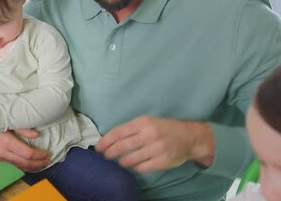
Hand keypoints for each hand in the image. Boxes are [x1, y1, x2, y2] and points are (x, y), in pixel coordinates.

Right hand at [0, 129, 49, 171]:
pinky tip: (24, 166)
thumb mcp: (7, 121)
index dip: (39, 156)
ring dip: (29, 167)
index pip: (28, 154)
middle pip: (24, 163)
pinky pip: (7, 167)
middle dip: (38, 164)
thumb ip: (22, 129)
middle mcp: (0, 153)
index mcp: (6, 142)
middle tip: (46, 161)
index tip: (47, 154)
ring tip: (39, 165)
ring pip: (16, 167)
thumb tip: (36, 135)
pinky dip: (18, 167)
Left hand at [95, 116, 214, 173]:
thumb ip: (130, 129)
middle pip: (122, 146)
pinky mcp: (163, 161)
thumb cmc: (163, 128)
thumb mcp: (147, 122)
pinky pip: (142, 167)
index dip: (106, 141)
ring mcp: (157, 148)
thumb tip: (109, 139)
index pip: (118, 132)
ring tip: (120, 161)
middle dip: (110, 152)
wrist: (190, 136)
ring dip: (122, 161)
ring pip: (131, 159)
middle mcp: (149, 134)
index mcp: (143, 122)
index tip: (98, 147)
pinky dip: (135, 167)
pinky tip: (135, 165)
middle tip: (106, 156)